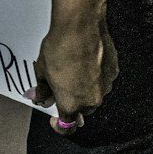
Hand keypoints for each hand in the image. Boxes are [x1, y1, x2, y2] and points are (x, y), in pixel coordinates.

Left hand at [34, 16, 117, 134]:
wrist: (80, 25)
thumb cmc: (61, 47)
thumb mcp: (42, 71)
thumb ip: (42, 90)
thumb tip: (39, 97)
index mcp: (71, 104)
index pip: (67, 127)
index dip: (59, 126)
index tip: (54, 120)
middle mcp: (91, 100)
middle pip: (81, 110)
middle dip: (71, 102)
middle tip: (60, 85)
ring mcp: (105, 86)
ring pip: (93, 95)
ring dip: (84, 88)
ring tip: (72, 68)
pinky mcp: (113, 72)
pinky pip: (102, 80)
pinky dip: (95, 75)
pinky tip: (85, 61)